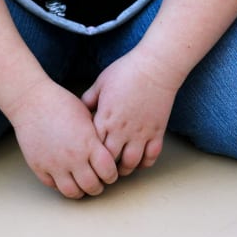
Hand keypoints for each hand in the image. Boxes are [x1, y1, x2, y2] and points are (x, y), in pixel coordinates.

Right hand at [6, 79, 117, 198]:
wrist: (32, 101)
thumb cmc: (60, 103)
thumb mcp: (87, 116)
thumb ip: (97, 137)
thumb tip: (107, 150)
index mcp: (88, 143)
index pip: (108, 172)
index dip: (112, 175)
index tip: (110, 173)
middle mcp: (73, 157)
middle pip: (92, 186)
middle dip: (98, 186)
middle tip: (98, 182)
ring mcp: (54, 164)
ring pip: (72, 192)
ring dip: (80, 191)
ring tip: (81, 184)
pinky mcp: (39, 167)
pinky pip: (53, 186)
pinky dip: (61, 185)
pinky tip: (65, 177)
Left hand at [81, 51, 181, 176]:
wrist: (155, 67)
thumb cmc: (126, 72)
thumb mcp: (100, 83)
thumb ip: (88, 99)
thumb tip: (79, 109)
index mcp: (105, 118)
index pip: (93, 148)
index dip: (89, 156)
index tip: (88, 158)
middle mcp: (122, 130)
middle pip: (110, 161)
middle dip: (105, 168)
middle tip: (102, 168)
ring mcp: (141, 133)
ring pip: (131, 163)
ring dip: (125, 169)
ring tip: (120, 167)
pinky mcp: (157, 132)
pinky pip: (151, 157)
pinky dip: (145, 163)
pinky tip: (139, 160)